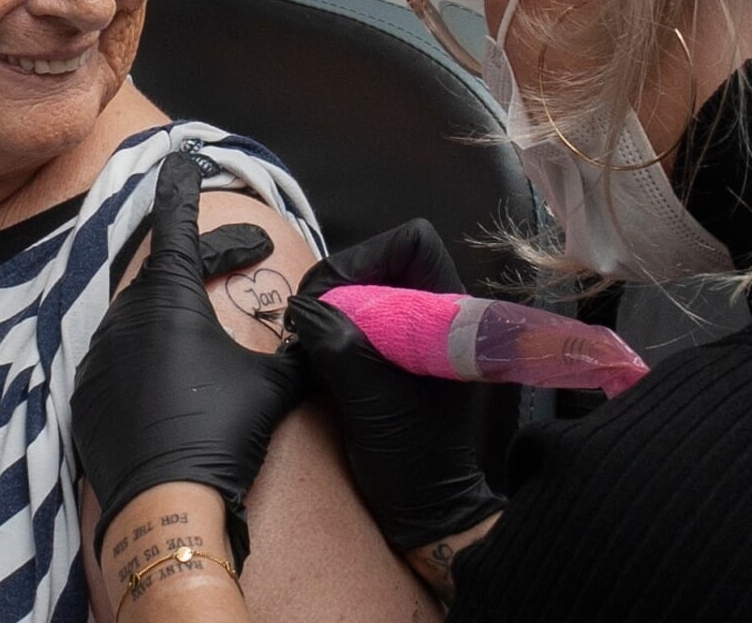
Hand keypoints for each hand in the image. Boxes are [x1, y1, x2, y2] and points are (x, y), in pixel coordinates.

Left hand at [73, 153, 310, 568]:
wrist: (166, 503)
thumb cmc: (222, 432)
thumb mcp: (273, 386)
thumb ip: (298, 351)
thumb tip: (324, 332)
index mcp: (169, 300)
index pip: (175, 223)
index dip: (182, 187)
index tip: (182, 156)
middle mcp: (125, 317)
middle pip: (167, 269)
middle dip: (210, 256)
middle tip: (248, 252)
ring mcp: (98, 356)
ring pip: (140, 313)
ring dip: (177, 308)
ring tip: (216, 321)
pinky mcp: (85, 394)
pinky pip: (118, 357)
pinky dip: (148, 353)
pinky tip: (175, 377)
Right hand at [285, 219, 504, 549]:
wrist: (427, 510)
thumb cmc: (413, 458)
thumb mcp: (370, 398)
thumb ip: (337, 343)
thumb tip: (301, 305)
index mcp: (450, 313)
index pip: (412, 241)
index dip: (366, 255)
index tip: (332, 296)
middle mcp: (436, 312)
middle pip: (381, 259)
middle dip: (339, 281)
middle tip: (308, 321)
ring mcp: (416, 333)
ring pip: (366, 287)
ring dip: (333, 306)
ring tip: (309, 340)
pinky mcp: (396, 352)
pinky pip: (360, 317)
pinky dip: (334, 328)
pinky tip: (318, 356)